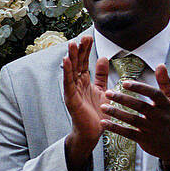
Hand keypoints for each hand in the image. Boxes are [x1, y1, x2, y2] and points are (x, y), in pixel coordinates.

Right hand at [61, 34, 109, 169]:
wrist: (93, 132)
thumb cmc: (97, 114)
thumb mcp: (103, 90)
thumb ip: (101, 76)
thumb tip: (103, 59)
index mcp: (85, 82)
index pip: (84, 63)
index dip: (85, 51)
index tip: (88, 38)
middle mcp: (77, 85)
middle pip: (77, 64)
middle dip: (79, 51)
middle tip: (82, 37)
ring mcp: (72, 91)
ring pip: (71, 71)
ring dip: (70, 58)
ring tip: (71, 45)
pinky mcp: (70, 99)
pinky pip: (68, 83)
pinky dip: (67, 72)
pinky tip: (66, 61)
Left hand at [103, 62, 169, 166]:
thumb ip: (165, 83)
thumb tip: (161, 65)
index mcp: (166, 104)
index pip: (154, 94)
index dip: (139, 88)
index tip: (124, 82)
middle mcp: (160, 116)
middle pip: (140, 106)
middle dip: (123, 99)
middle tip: (107, 92)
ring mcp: (152, 129)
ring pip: (132, 120)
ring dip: (116, 113)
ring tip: (102, 107)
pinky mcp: (144, 139)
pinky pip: (127, 133)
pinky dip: (115, 128)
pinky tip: (103, 123)